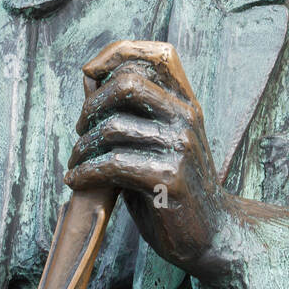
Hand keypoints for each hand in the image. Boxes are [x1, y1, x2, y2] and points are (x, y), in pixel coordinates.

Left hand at [65, 40, 237, 278]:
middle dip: (91, 105)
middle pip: (127, 83)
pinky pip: (113, 164)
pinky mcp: (169, 178)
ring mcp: (180, 147)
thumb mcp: (158, 141)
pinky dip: (85, 172)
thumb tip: (90, 81)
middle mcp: (186, 118)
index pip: (155, 55)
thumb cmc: (173, 187)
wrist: (212, 234)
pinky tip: (76, 180)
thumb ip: (132, 113)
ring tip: (77, 162)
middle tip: (80, 130)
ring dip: (82, 147)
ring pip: (112, 127)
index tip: (89, 74)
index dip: (115, 54)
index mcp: (186, 103)